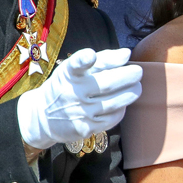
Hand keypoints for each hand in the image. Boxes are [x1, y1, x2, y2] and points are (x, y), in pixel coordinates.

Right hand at [16, 48, 142, 149]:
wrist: (44, 117)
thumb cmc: (67, 87)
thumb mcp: (75, 69)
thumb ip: (102, 59)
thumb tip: (126, 54)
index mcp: (69, 74)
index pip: (75, 65)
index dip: (83, 60)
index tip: (91, 55)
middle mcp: (73, 93)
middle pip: (106, 84)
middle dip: (127, 76)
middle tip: (138, 71)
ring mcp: (79, 112)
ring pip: (114, 103)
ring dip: (130, 93)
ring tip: (137, 87)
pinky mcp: (85, 129)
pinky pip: (111, 118)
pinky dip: (121, 109)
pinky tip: (122, 103)